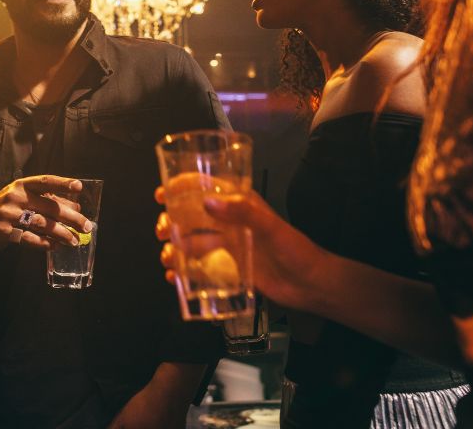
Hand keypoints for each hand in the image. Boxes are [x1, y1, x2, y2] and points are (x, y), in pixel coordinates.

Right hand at [0, 175, 94, 251]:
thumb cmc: (6, 209)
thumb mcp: (23, 199)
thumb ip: (47, 200)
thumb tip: (75, 207)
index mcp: (22, 185)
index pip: (45, 182)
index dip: (63, 183)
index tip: (79, 187)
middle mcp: (15, 197)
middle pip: (49, 207)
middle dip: (71, 218)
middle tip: (86, 226)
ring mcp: (8, 214)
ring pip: (42, 224)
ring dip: (61, 234)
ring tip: (74, 241)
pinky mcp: (4, 231)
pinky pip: (29, 238)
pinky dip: (44, 243)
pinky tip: (54, 246)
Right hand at [155, 186, 325, 311]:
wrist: (310, 285)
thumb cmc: (296, 250)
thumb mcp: (271, 227)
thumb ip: (243, 212)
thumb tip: (207, 203)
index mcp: (241, 206)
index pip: (207, 189)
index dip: (183, 188)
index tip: (162, 194)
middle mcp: (231, 224)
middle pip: (193, 217)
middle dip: (171, 221)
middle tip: (162, 231)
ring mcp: (228, 247)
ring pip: (192, 243)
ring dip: (174, 248)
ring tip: (167, 259)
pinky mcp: (229, 270)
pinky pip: (200, 268)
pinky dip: (184, 272)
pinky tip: (175, 279)